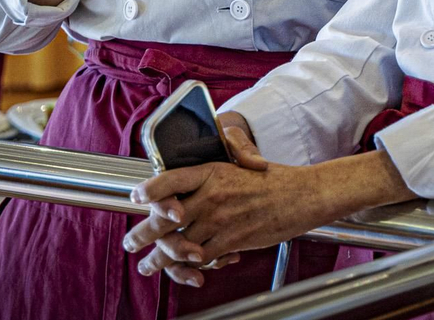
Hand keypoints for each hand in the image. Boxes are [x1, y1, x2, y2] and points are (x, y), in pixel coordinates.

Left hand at [124, 154, 324, 287]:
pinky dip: (190, 267)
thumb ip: (216, 169)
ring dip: (160, 259)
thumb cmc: (274, 180)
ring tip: (149, 266)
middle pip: (166, 218)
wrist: (303, 195)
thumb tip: (197, 170)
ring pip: (179, 245)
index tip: (134, 199)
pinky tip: (183, 270)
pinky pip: (201, 259)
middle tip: (131, 242)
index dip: (148, 191)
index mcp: (211, 172)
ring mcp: (221, 220)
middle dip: (143, 233)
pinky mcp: (232, 241)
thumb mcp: (241, 162)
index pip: (169, 180)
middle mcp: (212, 196)